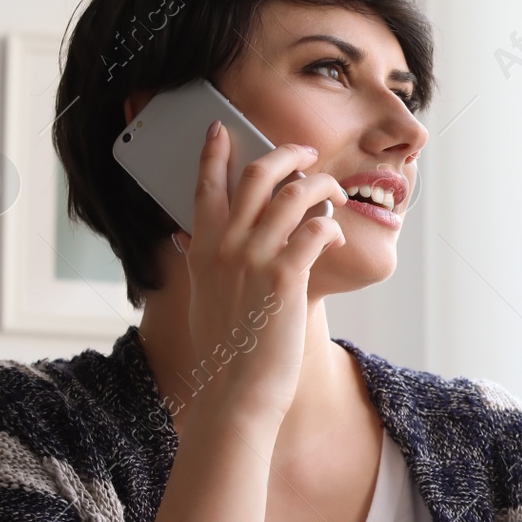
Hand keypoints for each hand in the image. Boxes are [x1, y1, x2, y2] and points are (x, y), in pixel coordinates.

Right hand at [173, 122, 347, 429]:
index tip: (221, 129)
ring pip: (293, 195)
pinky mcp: (286, 278)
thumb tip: (185, 238)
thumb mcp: (202, 298)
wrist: (237, 392)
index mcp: (201, 249)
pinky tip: (333, 234)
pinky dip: (329, 225)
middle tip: (307, 154)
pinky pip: (315, 230)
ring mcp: (254, 260)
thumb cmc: (226, 350)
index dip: (213, 153)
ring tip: (336, 195)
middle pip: (256, 176)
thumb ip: (201, 263)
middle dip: (286, 155)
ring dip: (321, 186)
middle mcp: (224, 247)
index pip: (204, 186)